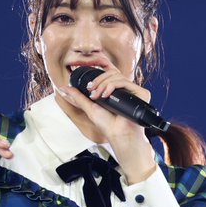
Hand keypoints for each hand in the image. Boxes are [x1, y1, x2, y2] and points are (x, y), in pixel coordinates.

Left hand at [58, 62, 155, 183]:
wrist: (118, 135)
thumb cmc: (108, 125)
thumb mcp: (89, 108)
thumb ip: (78, 97)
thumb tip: (64, 89)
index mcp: (115, 90)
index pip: (108, 74)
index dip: (99, 72)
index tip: (88, 80)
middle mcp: (124, 89)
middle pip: (111, 72)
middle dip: (98, 80)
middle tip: (91, 91)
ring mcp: (133, 91)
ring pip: (116, 75)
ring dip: (103, 84)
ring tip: (98, 96)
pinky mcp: (141, 93)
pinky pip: (125, 81)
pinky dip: (112, 85)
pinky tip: (106, 95)